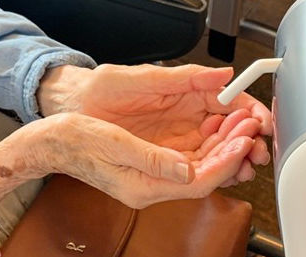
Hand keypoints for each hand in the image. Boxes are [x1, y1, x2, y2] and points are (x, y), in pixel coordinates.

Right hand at [0, 113, 256, 212]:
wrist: (55, 141)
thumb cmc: (77, 139)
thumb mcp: (113, 144)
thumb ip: (152, 158)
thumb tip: (186, 169)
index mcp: (144, 185)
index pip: (198, 180)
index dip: (225, 160)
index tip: (244, 139)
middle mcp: (151, 185)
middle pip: (204, 173)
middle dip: (231, 149)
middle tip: (250, 124)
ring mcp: (151, 176)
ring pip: (199, 165)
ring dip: (222, 144)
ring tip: (239, 120)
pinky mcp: (150, 163)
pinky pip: (187, 157)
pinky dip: (204, 141)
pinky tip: (213, 123)